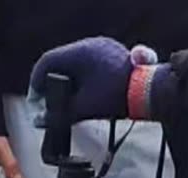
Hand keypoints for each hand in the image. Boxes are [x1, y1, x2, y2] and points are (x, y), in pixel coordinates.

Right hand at [28, 37, 143, 121]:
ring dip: (67, 82)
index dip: (36, 82)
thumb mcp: (83, 108)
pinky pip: (90, 66)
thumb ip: (58, 114)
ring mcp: (104, 49)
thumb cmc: (118, 97)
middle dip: (51, 84)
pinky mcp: (114, 56)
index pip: (46, 62)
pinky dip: (82, 80)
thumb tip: (40, 121)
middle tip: (48, 103)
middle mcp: (90, 45)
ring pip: (75, 64)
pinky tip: (83, 95)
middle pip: (60, 63)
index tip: (35, 100)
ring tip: (65, 102)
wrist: (152, 93)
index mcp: (79, 52)